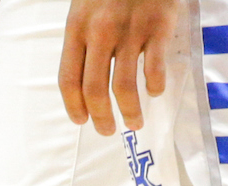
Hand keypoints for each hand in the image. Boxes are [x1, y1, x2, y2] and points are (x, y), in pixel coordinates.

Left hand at [59, 0, 177, 135]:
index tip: (81, 120)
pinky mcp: (158, 28)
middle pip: (95, 90)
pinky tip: (154, 90)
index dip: (74, 107)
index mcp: (77, 27)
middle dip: (101, 119)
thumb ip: (81, 41)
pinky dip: (155, 87)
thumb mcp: (83, 6)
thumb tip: (79, 85)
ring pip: (124, 88)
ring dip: (130, 113)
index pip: (68, 79)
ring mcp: (131, 30)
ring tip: (134, 122)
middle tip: (107, 131)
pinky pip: (154, 70)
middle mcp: (101, 31)